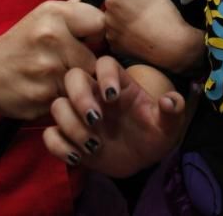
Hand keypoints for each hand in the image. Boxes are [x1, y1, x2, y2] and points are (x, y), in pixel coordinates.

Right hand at [0, 0, 103, 119]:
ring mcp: (46, 71)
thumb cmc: (21, 41)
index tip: (85, 40)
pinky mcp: (42, 99)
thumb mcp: (45, 14)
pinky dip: (64, 100)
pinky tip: (48, 91)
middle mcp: (51, 38)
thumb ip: (80, 6)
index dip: (96, 35)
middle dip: (87, 64)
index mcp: (54, 13)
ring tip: (58, 78)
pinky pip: (70, 101)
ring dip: (78, 85)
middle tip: (68, 64)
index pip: (101, 23)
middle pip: (96, 58)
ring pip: (85, 83)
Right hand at [43, 56, 186, 176]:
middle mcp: (94, 94)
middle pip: (73, 77)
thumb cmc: (154, 133)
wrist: (141, 160)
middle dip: (80, 97)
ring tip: (93, 145)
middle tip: (96, 120)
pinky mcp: (68, 137)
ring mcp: (78, 115)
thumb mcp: (168, 125)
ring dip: (71, 125)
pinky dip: (58, 146)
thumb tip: (170, 101)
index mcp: (118, 84)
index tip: (113, 97)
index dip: (105, 75)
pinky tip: (78, 158)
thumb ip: (173, 110)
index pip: (104, 63)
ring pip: (57, 105)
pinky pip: (49, 135)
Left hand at [104, 0, 204, 72]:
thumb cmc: (162, 12)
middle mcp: (106, 18)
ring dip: (127, 16)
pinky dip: (127, 31)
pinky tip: (140, 33)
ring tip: (144, 20)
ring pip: (118, 17)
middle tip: (147, 7)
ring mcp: (110, 35)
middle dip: (129, 1)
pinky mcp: (116, 48)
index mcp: (112, 0)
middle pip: (118, 1)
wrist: (171, 46)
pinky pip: (120, 33)